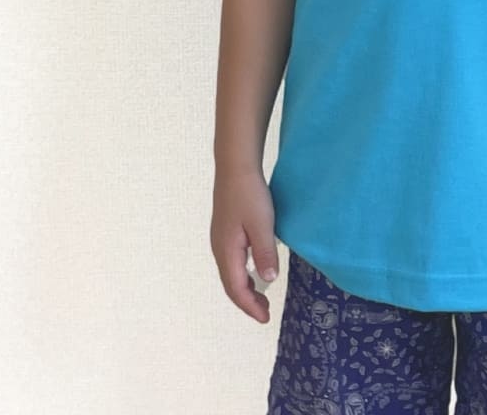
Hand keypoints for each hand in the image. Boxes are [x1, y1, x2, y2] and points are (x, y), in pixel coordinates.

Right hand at [211, 167, 282, 323]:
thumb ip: (264, 253)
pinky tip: (254, 270)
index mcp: (227, 251)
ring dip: (245, 288)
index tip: (265, 318)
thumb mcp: (262, 224)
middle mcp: (219, 249)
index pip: (236, 288)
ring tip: (261, 297)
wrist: (235, 167)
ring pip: (231, 273)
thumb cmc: (249, 194)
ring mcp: (220, 240)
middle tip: (265, 312)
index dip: (250, 306)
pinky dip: (243, 274)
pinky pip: (232, 262)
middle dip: (247, 301)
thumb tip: (267, 282)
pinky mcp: (225, 231)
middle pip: (230, 284)